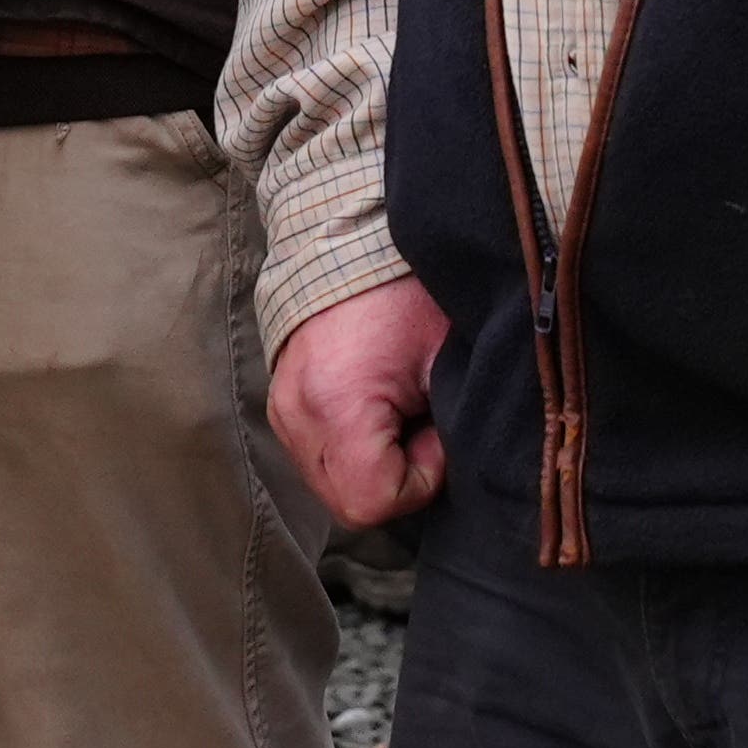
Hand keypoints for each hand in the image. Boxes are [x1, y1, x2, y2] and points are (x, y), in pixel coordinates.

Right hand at [268, 279, 448, 526]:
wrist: (354, 243)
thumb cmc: (408, 292)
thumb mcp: (446, 355)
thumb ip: (455, 423)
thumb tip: (465, 469)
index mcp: (336, 402)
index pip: (373, 501)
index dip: (419, 480)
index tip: (437, 431)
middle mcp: (297, 415)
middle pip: (349, 504)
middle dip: (396, 479)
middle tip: (423, 424)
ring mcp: (282, 412)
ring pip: (332, 487)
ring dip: (374, 466)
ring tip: (402, 411)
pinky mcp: (282, 408)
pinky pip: (319, 459)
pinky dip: (353, 450)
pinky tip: (379, 409)